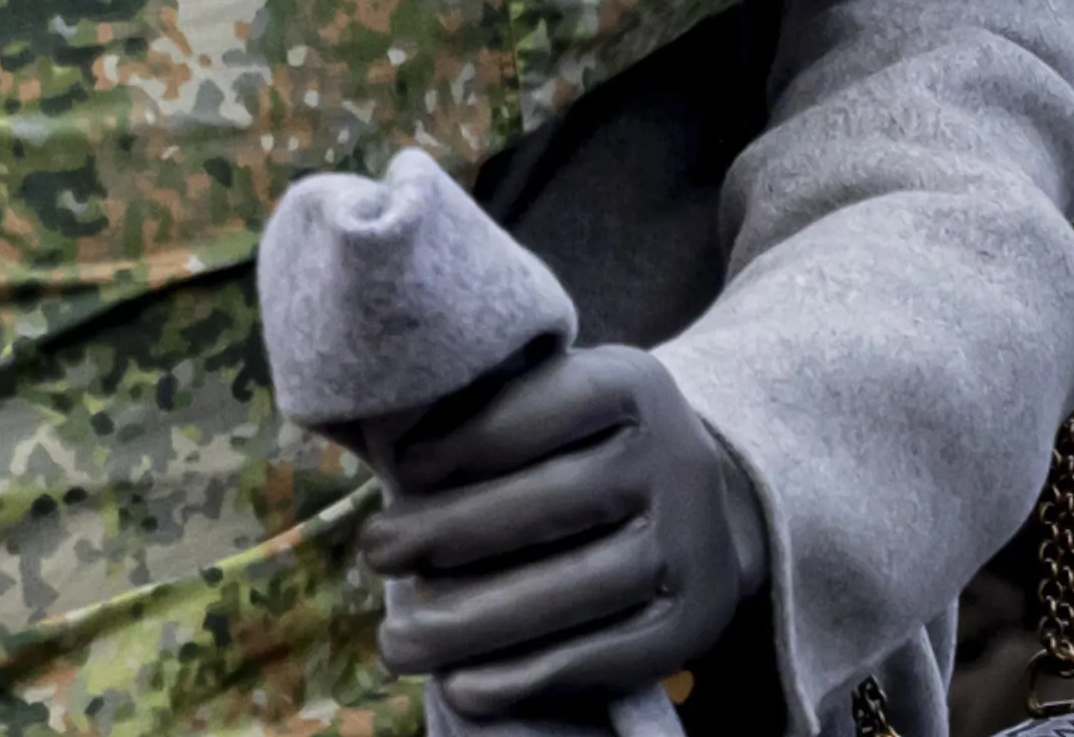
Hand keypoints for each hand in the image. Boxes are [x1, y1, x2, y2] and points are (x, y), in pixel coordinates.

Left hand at [356, 342, 767, 717]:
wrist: (697, 507)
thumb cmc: (579, 447)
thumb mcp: (547, 403)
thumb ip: (482, 413)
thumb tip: (380, 447)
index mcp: (628, 386)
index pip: (545, 405)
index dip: (469, 437)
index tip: (402, 468)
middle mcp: (674, 458)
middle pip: (555, 499)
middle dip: (452, 529)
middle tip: (376, 552)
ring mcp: (693, 542)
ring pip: (581, 586)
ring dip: (478, 621)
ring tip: (397, 643)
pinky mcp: (696, 619)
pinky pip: (611, 656)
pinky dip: (531, 677)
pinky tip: (461, 688)